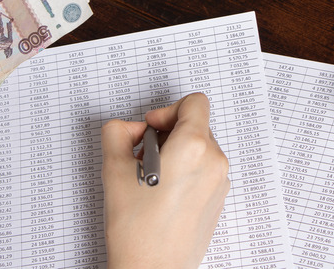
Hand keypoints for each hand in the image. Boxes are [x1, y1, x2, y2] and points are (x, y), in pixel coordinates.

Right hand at [101, 93, 229, 268]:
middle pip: (195, 125)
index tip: (150, 129)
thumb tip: (128, 128)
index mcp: (193, 148)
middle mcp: (213, 162)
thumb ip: (117, 133)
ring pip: (199, 148)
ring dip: (175, 153)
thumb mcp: (113, 170)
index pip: (194, 102)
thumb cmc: (138, 231)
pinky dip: (184, 171)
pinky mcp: (217, 200)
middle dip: (167, 134)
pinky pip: (203, 170)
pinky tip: (162, 193)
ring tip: (151, 180)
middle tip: (143, 157)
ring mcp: (219, 183)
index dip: (166, 110)